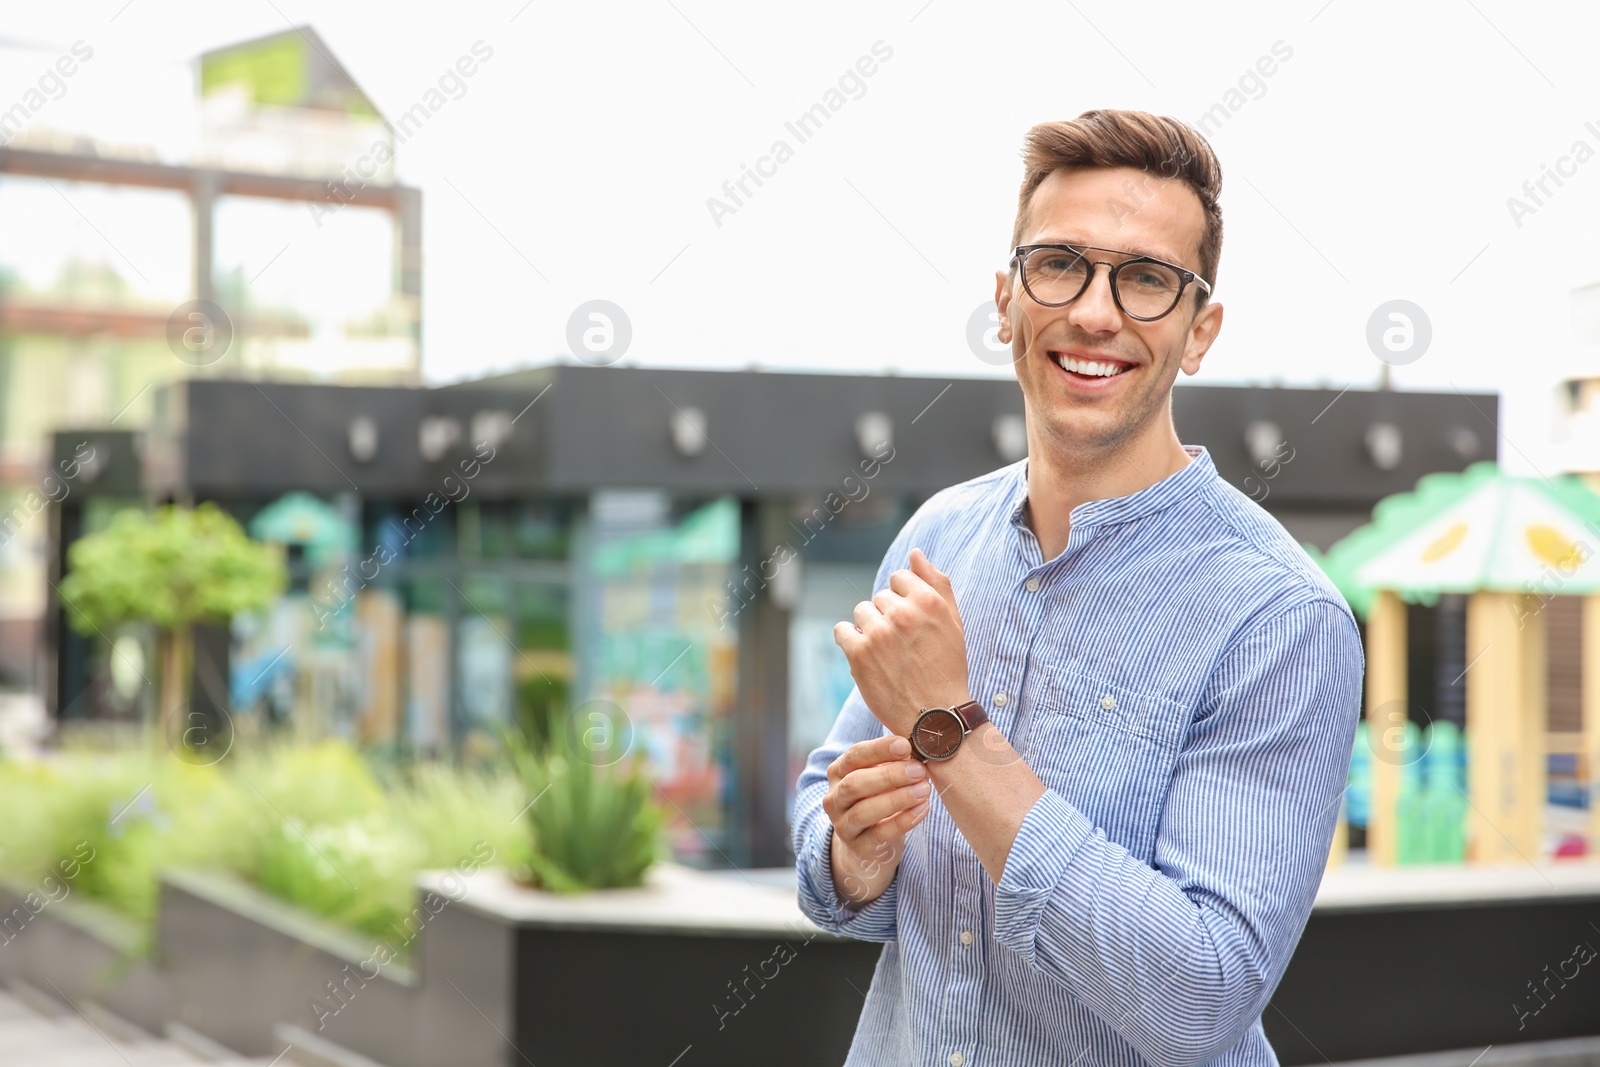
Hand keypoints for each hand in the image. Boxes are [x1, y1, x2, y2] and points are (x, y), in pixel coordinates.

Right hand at [823, 735, 932, 907]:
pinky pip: (880, 834)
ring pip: (864, 811)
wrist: (867, 845)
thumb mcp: (880, 777)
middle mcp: (834, 798)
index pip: (854, 756)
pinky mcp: (858, 847)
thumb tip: (920, 749)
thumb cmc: (878, 799)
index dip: (879, 749)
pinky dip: (904, 820)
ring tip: (924, 789)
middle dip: (889, 775)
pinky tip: (923, 809)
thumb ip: (894, 763)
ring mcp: (843, 825)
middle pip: (855, 784)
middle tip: (918, 770)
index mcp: (839, 772)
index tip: (906, 745)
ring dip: (897, 798)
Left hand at [833, 548, 971, 736]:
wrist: (936, 716)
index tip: (912, 626)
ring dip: (870, 629)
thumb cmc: (947, 667)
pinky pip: (842, 631)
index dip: (904, 602)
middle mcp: (903, 613)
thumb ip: (936, 583)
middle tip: (903, 646)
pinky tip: (867, 657)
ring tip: (887, 654)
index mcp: (928, 601)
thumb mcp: (953, 622)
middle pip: (880, 598)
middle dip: (888, 617)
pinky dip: (850, 642)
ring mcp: (878, 633)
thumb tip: (915, 553)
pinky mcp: (858, 653)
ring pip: (861, 613)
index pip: (899, 578)